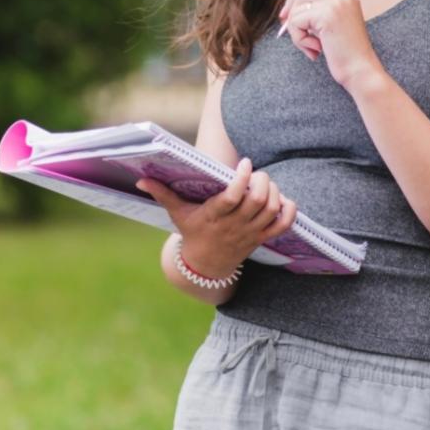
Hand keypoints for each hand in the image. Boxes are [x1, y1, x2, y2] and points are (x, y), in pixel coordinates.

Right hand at [137, 158, 297, 277]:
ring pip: (271, 211)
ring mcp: (249, 233)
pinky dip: (289, 211)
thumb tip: (140, 179)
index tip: (244, 164)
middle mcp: (234, 225)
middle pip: (257, 202)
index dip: (242, 179)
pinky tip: (282, 199)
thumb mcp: (176, 214)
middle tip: (256, 172)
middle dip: (262, 182)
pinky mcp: (260, 238)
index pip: (232, 198)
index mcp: (214, 216)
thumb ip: (162, 194)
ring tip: (265, 182)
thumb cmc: (192, 232)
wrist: (205, 266)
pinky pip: (282, 226)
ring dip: (273, 192)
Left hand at [278, 0, 382, 88]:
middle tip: (287, 27)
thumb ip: (317, 15)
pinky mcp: (326, 15)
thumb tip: (289, 11)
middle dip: (291, 10)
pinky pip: (296, 22)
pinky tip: (315, 51)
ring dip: (297, 31)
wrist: (360, 71)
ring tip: (312, 47)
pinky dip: (299, 39)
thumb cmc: (346, 56)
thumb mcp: (333, 29)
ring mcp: (335, 4)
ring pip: (297, 9)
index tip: (287, 15)